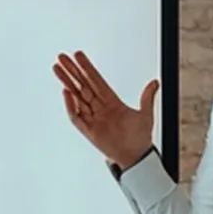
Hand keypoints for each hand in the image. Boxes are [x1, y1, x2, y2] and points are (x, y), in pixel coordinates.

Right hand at [54, 52, 158, 169]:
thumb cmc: (139, 139)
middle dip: (72, 71)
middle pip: (83, 85)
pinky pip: (77, 117)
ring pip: (77, 97)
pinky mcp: (89, 131)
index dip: (87, 68)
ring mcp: (94, 118)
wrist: (136, 158)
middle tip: (62, 57)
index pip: (96, 80)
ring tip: (57, 69)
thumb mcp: (146, 114)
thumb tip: (155, 83)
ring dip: (67, 83)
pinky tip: (67, 92)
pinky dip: (71, 105)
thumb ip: (147, 97)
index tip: (78, 56)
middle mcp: (100, 108)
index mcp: (112, 102)